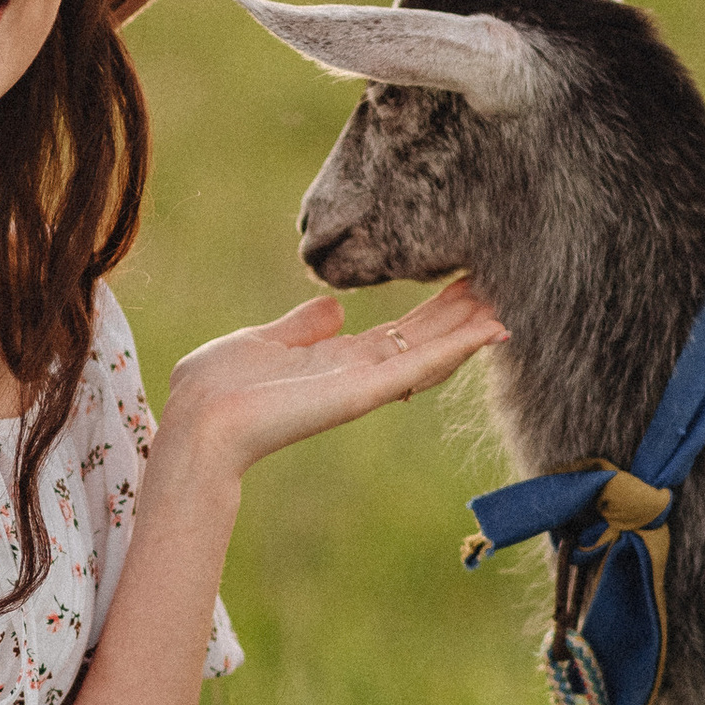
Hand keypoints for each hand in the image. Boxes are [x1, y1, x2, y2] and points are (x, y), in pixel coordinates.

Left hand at [155, 274, 507, 488]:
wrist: (198, 422)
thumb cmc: (214, 387)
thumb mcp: (261, 342)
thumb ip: (299, 328)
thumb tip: (334, 307)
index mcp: (332, 361)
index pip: (396, 335)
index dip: (432, 311)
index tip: (463, 283)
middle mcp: (355, 375)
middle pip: (421, 341)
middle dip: (459, 315)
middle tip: (500, 286)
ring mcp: (363, 385)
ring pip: (430, 355)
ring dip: (468, 332)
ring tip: (505, 307)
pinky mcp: (362, 392)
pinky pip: (417, 367)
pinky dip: (455, 348)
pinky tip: (487, 330)